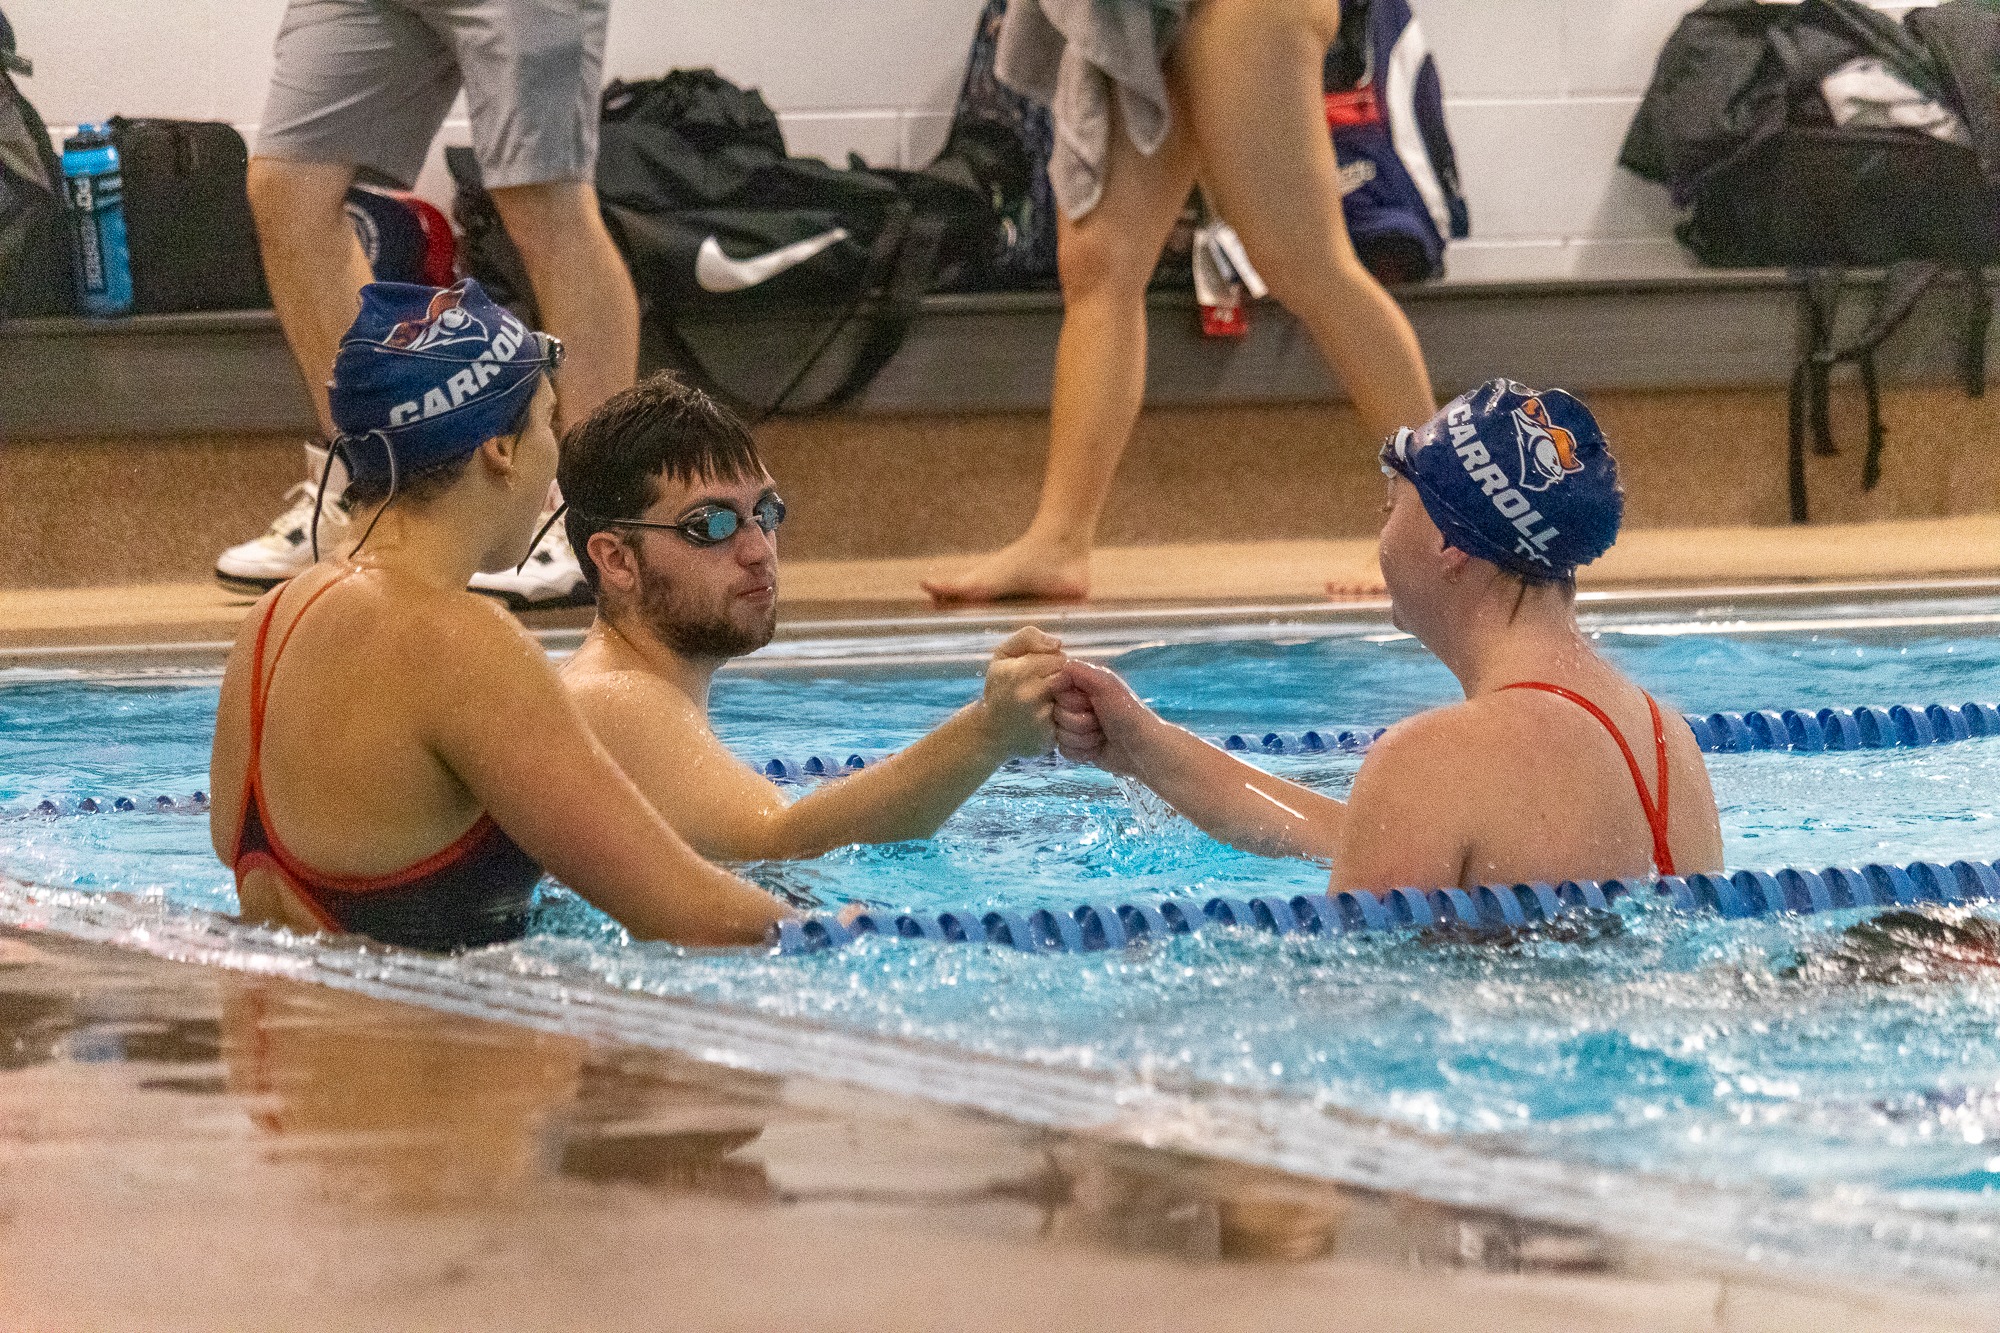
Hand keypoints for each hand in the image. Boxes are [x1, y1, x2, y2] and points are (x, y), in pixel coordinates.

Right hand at [977, 626, 1066, 758]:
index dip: (1052, 661)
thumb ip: (1028, 637)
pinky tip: (1052, 716)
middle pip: (1066, 676)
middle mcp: (1028, 696)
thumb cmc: (1001, 687)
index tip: (1041, 670)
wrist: (991, 732)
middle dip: (1060, 678)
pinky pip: (1072, 720)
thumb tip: (1058, 643)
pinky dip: (1067, 716)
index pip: (1058, 657)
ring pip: (1072, 697)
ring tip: (1050, 699)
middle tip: (1046, 685)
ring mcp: (1039, 719)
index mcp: (1017, 673)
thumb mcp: (1003, 654)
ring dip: (1066, 696)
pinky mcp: (1049, 738)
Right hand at [1053, 660, 1155, 776]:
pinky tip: (1097, 749)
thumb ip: (1076, 671)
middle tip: (1099, 721)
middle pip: (1056, 714)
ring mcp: (1077, 728)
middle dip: (1079, 721)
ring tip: (1101, 735)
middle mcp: (1078, 705)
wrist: (1140, 749)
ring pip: (1059, 734)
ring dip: (1082, 737)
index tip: (1088, 701)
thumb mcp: (1105, 683)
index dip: (1069, 700)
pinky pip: (1064, 750)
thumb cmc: (1126, 713)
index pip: (1055, 690)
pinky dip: (1082, 751)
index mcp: (1083, 686)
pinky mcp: (1078, 748)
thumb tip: (1052, 681)